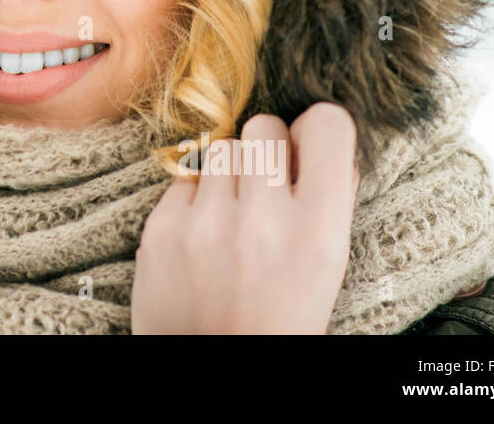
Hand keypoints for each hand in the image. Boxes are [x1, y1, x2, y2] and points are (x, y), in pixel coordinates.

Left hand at [130, 101, 359, 333]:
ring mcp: (207, 223)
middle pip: (263, 125)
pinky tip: (203, 236)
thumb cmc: (279, 321)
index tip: (307, 148)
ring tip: (233, 215)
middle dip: (266, 148)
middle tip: (265, 185)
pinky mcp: (162, 229)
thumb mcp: (326, 269)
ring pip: (220, 148)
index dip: (317, 130)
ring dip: (230, 172)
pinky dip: (195, 200)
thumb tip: (325, 137)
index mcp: (319, 233)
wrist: (215, 367)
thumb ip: (331, 202)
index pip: (328, 125)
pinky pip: (184, 179)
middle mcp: (264, 221)